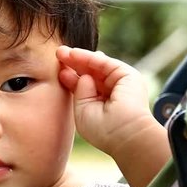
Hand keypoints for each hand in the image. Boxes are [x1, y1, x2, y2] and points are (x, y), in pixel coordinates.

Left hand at [56, 46, 169, 186]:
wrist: (125, 135)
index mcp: (101, 102)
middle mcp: (111, 91)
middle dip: (73, 63)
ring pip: (96, 66)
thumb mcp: (83, 110)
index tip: (58, 71)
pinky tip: (74, 54)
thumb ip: (79, 92)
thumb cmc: (103, 130)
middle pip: (89, 72)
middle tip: (58, 53)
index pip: (83, 85)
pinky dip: (89, 58)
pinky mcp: (128, 76)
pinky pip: (105, 63)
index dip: (70, 77)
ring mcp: (120, 83)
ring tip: (61, 51)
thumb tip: (82, 75)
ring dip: (78, 57)